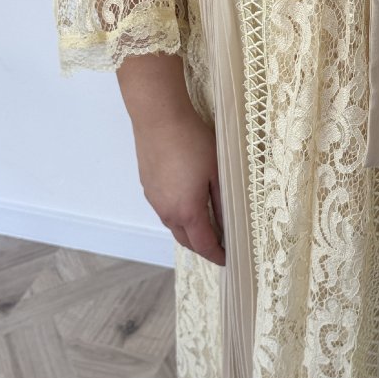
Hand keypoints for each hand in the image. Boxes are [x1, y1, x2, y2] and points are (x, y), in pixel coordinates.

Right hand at [130, 101, 225, 265]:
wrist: (158, 118)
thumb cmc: (192, 141)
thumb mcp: (218, 172)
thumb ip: (223, 201)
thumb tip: (230, 222)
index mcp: (187, 211)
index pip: (204, 245)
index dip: (218, 255)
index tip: (229, 259)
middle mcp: (166, 211)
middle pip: (186, 241)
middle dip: (203, 248)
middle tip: (220, 247)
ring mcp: (154, 199)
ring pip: (173, 226)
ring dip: (189, 232)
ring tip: (207, 227)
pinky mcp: (148, 186)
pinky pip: (164, 210)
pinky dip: (178, 217)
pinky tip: (188, 204)